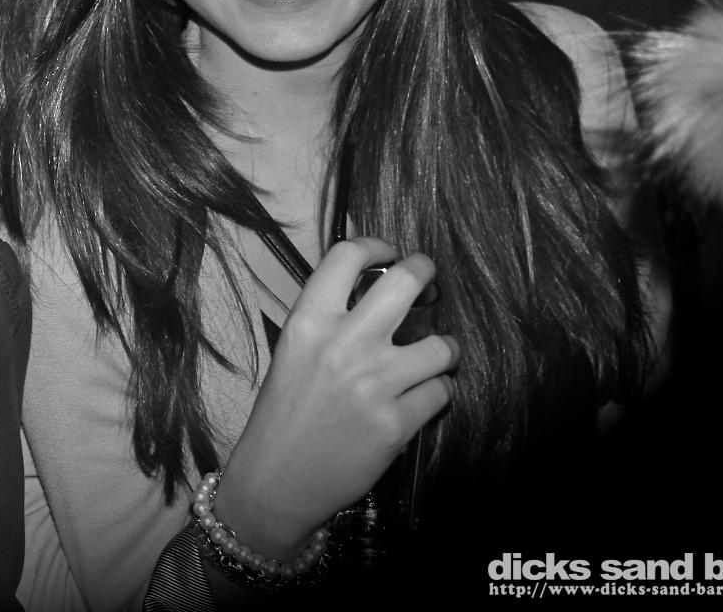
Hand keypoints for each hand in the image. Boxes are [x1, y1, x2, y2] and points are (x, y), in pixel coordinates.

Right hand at [215, 237, 458, 555]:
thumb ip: (328, 319)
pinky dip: (436, 392)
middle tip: (427, 280)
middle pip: (406, 282)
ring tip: (435, 355)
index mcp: (307, 321)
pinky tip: (420, 397)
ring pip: (441, 345)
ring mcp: (373, 384)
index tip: (390, 253)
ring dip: (445, 349)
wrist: (277, 477)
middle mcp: (342, 344)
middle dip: (425, 273)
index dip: (378, 246)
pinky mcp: (396, 423)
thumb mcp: (293, 351)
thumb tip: (376, 290)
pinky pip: (441, 392)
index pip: (347, 256)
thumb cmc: (284, 412)